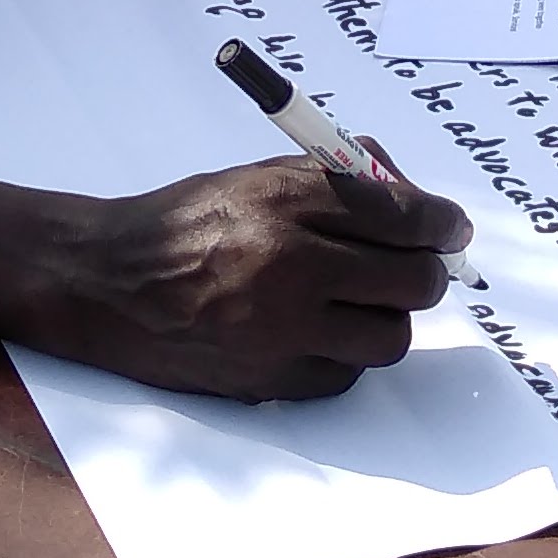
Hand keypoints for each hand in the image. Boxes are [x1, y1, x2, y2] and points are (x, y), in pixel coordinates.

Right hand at [33, 157, 469, 401]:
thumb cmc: (188, 224)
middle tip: (413, 267)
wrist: (108, 285)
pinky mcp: (271, 379)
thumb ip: (335, 182)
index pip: (401, 213)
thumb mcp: (256, 177)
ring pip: (390, 336)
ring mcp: (280, 329)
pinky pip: (347, 373)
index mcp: (285, 201)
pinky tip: (314, 330)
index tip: (449, 228)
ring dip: (387, 318)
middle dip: (425, 272)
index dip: (441, 223)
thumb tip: (414, 198)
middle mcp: (288, 264)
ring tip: (357, 301)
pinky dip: (343, 353)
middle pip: (411, 280)